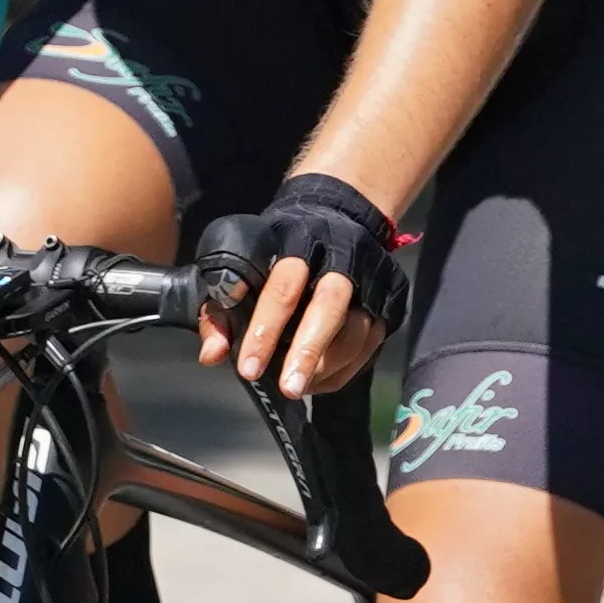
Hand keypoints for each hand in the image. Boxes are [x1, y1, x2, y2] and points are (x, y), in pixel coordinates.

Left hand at [190, 170, 414, 402]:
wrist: (340, 213)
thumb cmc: (279, 247)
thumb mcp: (244, 261)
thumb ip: (223, 308)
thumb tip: (212, 355)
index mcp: (299, 240)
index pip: (283, 287)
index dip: (265, 330)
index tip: (248, 368)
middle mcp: (342, 255)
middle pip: (329, 306)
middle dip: (307, 352)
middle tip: (288, 389)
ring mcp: (372, 277)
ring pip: (356, 329)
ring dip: (326, 365)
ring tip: (299, 386)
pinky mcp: (391, 297)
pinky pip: (372, 343)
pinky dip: (345, 369)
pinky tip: (320, 380)